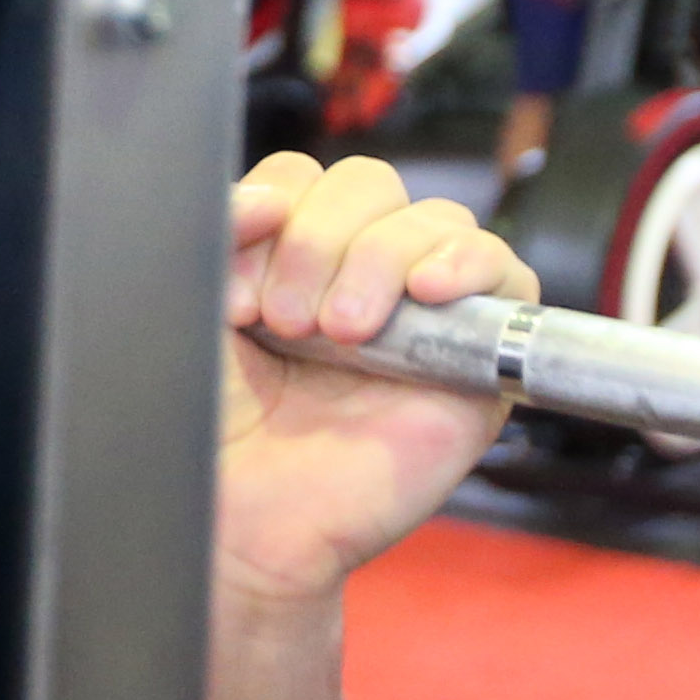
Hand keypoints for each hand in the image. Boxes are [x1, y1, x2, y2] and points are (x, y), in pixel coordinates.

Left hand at [215, 155, 533, 608]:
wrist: (248, 520)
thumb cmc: (215, 433)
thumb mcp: (196, 311)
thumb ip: (221, 234)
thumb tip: (271, 197)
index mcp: (288, 259)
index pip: (302, 178)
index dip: (272, 212)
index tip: (236, 295)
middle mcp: (358, 277)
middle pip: (366, 185)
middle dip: (316, 240)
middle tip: (283, 323)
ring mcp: (421, 312)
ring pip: (430, 217)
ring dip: (375, 258)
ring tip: (340, 333)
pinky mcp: (477, 354)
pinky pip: (503, 269)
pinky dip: (466, 262)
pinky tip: (425, 292)